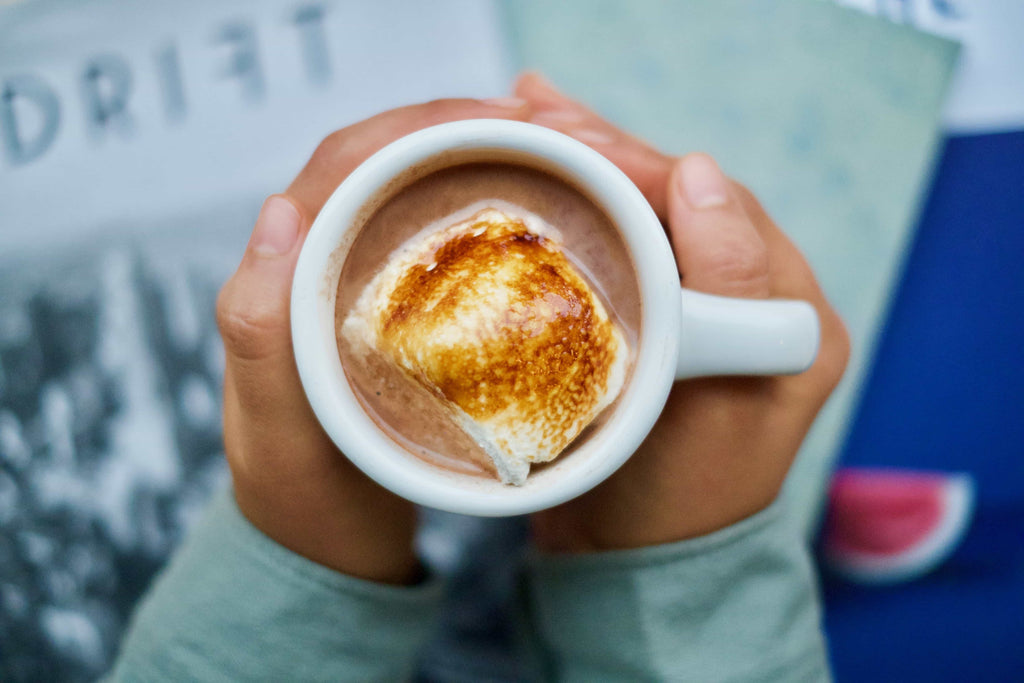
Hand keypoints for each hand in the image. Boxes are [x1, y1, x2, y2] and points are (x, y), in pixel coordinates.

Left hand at [215, 97, 532, 582]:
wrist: (322, 542)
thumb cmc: (299, 495)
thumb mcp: (277, 431)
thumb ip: (260, 329)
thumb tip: (282, 209)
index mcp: (280, 273)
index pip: (346, 160)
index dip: (423, 123)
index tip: (508, 120)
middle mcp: (311, 263)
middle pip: (382, 160)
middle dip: (460, 127)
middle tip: (547, 129)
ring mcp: (349, 282)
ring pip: (405, 189)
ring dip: (470, 158)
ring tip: (544, 153)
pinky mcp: (382, 307)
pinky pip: (424, 233)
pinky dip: (472, 205)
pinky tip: (517, 211)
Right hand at [515, 73, 850, 551]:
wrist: (638, 559)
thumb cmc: (674, 501)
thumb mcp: (710, 406)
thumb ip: (723, 287)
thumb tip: (700, 172)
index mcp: (791, 315)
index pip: (716, 208)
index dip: (639, 163)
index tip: (563, 133)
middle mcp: (760, 299)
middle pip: (682, 197)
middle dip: (607, 149)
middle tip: (532, 108)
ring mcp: (711, 305)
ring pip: (653, 209)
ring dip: (594, 162)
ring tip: (532, 115)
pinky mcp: (669, 315)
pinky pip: (633, 239)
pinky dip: (590, 200)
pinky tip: (549, 166)